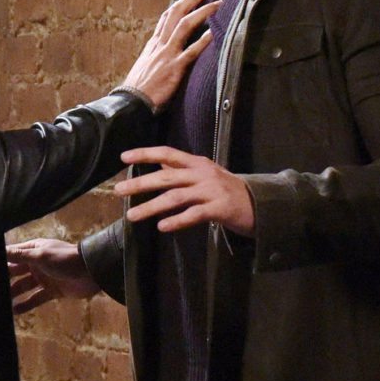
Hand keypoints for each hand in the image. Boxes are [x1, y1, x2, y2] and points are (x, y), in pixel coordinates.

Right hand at [7, 238, 99, 312]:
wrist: (91, 272)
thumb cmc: (64, 259)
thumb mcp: (40, 256)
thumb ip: (19, 255)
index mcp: (34, 250)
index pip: (12, 254)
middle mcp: (36, 263)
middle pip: (15, 271)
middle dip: (3, 279)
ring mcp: (44, 277)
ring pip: (24, 286)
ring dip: (13, 293)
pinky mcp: (52, 291)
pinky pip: (36, 298)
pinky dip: (26, 304)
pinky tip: (14, 311)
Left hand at [115, 147, 254, 235]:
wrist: (261, 205)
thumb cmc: (228, 190)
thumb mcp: (206, 175)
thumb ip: (182, 170)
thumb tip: (159, 162)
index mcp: (198, 163)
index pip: (168, 153)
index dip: (145, 153)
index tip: (123, 157)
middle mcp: (203, 174)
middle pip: (166, 177)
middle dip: (140, 183)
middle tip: (118, 190)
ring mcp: (212, 190)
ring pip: (175, 197)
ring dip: (151, 207)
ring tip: (132, 216)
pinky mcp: (220, 209)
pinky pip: (194, 214)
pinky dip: (177, 220)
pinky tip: (162, 226)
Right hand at [121, 0, 219, 110]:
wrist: (131, 101)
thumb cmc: (139, 86)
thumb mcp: (147, 63)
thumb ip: (158, 53)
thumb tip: (168, 48)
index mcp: (154, 42)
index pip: (168, 14)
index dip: (183, 2)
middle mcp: (160, 44)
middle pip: (177, 12)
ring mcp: (167, 54)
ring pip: (185, 25)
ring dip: (202, 12)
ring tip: (217, 4)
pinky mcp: (174, 68)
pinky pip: (190, 52)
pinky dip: (202, 42)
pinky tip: (213, 34)